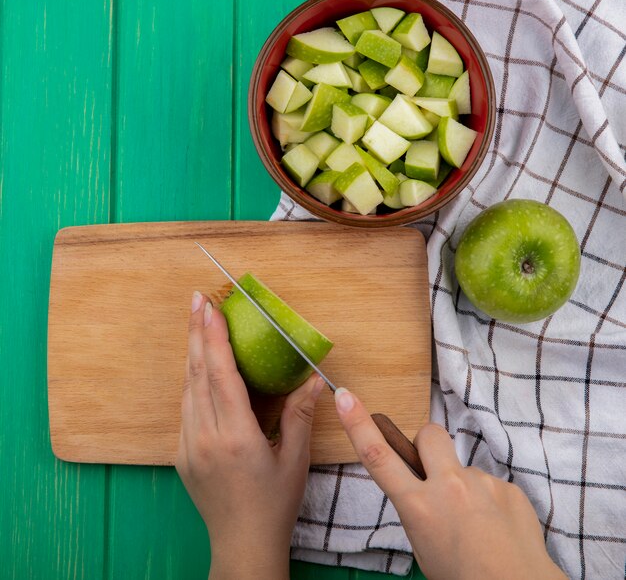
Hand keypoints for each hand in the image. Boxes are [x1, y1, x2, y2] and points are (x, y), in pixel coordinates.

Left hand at [176, 291, 324, 579]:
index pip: (221, 376)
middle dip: (196, 333)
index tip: (210, 308)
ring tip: (197, 323)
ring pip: (187, 389)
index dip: (214, 338)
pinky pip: (185, 408)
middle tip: (196, 299)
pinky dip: (192, 380)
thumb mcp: (295, 460)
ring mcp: (188, 446)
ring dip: (192, 353)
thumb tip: (313, 378)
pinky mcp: (181, 454)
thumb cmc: (274, 503)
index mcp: (235, 437)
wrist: (242, 545)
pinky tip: (198, 365)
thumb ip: (301, 415)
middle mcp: (205, 438)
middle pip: (196, 374)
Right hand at [334, 388, 566, 579]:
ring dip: (464, 489)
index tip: (344, 396)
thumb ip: (418, 510)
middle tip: (434, 472)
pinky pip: (490, 487)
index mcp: (418, 506)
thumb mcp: (422, 547)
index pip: (378, 457)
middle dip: (426, 444)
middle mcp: (448, 486)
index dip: (357, 424)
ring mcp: (481, 483)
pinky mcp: (508, 487)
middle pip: (428, 434)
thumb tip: (425, 490)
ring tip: (477, 526)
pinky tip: (497, 530)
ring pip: (463, 470)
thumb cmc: (462, 578)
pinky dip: (490, 504)